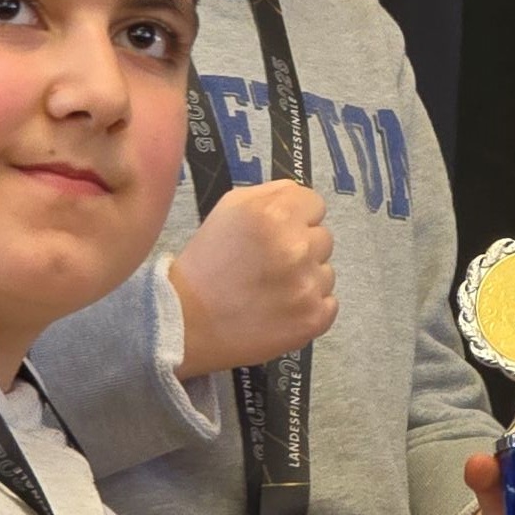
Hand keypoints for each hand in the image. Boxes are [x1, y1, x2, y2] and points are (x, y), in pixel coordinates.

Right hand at [169, 180, 335, 375]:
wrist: (186, 321)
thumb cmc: (206, 261)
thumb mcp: (230, 208)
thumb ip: (272, 193)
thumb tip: (301, 196)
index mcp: (275, 214)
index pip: (315, 204)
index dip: (296, 218)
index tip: (277, 234)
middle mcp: (296, 247)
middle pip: (323, 238)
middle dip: (301, 248)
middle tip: (269, 264)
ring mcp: (307, 286)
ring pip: (326, 273)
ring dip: (305, 279)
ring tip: (271, 290)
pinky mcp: (313, 318)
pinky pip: (329, 304)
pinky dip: (309, 307)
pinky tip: (281, 309)